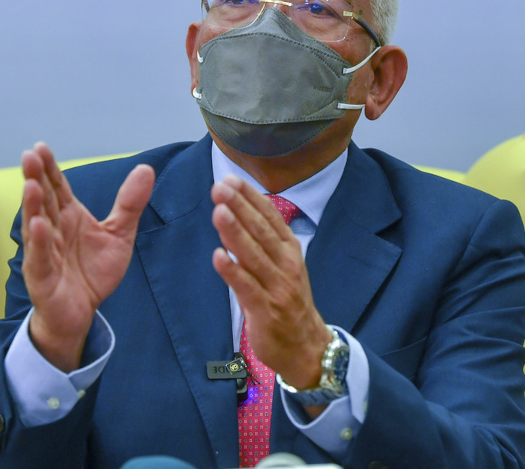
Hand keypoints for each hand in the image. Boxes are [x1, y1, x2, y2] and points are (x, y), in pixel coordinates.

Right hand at [21, 143, 154, 371]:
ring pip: (36, 224)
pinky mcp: (42, 277)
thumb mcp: (118, 234)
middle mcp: (52, 229)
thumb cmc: (93, 271)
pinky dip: (37, 242)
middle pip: (43, 200)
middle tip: (29, 156)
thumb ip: (129, 203)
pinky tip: (37, 225)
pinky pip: (39, 257)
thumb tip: (146, 168)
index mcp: (68, 216)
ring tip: (30, 185)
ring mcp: (44, 252)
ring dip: (32, 205)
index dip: (49, 168)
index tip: (41, 147)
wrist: (82, 312)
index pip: (57, 187)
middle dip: (35, 178)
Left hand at [210, 176, 332, 389]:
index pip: (270, 217)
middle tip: (219, 187)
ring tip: (218, 211)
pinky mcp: (265, 310)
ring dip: (235, 232)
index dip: (250, 198)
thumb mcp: (284, 265)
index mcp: (290, 250)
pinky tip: (218, 255)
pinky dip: (232, 271)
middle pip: (261, 231)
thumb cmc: (288, 301)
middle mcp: (286, 264)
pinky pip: (246, 287)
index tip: (231, 179)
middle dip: (239, 207)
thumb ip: (264, 242)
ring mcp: (277, 287)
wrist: (306, 346)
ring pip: (254, 255)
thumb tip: (238, 212)